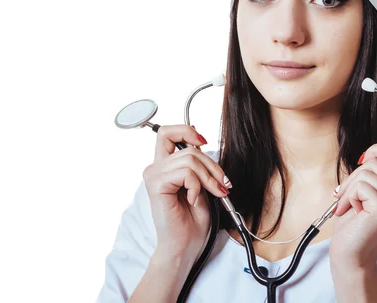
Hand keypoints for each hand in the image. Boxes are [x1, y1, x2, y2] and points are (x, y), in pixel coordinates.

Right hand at [143, 125, 230, 262]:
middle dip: (212, 165)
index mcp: (165, 166)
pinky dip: (197, 186)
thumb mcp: (200, 185)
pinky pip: (185, 173)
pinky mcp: (156, 185)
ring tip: (213, 193)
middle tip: (222, 184)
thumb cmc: (192, 221)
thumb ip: (197, 165)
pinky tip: (193, 200)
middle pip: (188, 148)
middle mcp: (156, 168)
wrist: (185, 246)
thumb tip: (202, 145)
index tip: (203, 143)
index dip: (187, 131)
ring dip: (208, 177)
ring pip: (190, 159)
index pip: (167, 132)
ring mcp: (154, 176)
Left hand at [329, 135, 376, 272]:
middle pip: (376, 161)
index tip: (362, 161)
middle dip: (355, 174)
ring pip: (365, 173)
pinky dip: (349, 197)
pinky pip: (360, 185)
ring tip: (350, 205)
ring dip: (349, 188)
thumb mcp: (367, 188)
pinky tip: (353, 211)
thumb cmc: (355, 220)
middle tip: (347, 193)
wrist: (350, 250)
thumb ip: (375, 168)